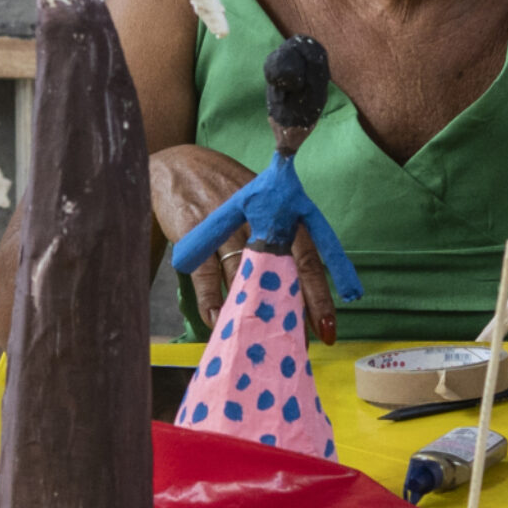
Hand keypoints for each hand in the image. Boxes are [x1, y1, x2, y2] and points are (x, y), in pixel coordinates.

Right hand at [151, 145, 343, 343]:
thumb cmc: (224, 187)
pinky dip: (212, 300)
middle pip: (284, 267)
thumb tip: (296, 282)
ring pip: (245, 275)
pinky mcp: (195, 232)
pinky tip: (218, 320)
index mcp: (279, 209)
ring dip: (252, 310)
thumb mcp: (259, 200)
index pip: (308, 253)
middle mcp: (258, 217)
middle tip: (301, 341)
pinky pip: (206, 274)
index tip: (329, 324)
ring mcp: (227, 226)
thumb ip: (277, 232)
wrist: (177, 166)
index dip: (320, 290)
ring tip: (258, 339)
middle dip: (295, 306)